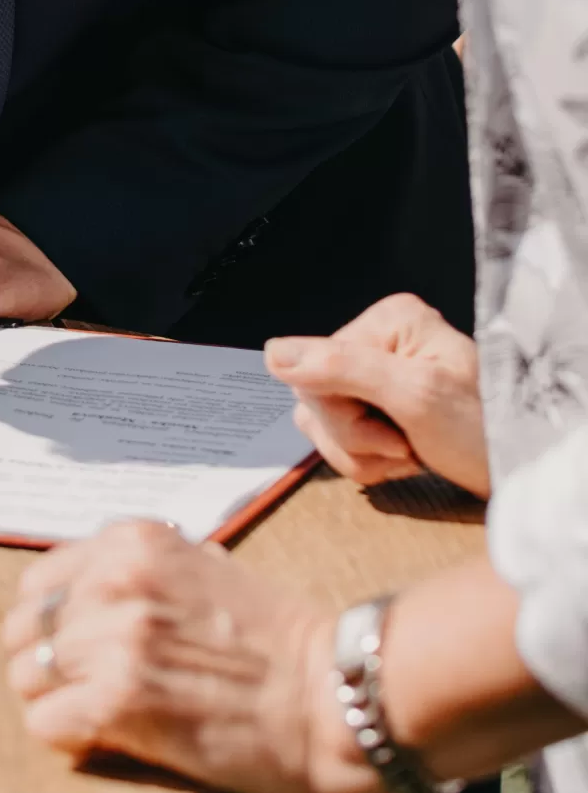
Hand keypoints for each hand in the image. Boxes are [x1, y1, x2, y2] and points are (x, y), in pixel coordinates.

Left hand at [1, 523, 377, 792]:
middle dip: (48, 662)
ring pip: (26, 675)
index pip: (42, 581)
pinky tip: (103, 739)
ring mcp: (113, 639)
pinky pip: (44, 723)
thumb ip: (144, 572)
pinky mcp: (118, 700)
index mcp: (133, 543)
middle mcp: (115, 580)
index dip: (58, 622)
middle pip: (25, 628)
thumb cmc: (280, 641)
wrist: (333, 694)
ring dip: (55, 701)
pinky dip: (66, 738)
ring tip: (96, 717)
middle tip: (83, 689)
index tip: (81, 647)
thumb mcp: (204, 568)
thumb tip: (93, 590)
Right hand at [266, 294, 488, 496]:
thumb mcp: (415, 396)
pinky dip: (367, 460)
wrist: (519, 471)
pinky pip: (338, 435)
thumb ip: (342, 367)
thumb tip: (273, 353)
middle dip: (355, 438)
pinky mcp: (377, 404)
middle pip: (315, 394)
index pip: (316, 367)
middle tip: (405, 449)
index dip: (342, 414)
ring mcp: (375, 373)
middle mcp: (376, 340)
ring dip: (361, 454)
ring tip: (408, 456)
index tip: (394, 434)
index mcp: (387, 322)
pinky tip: (404, 459)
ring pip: (321, 420)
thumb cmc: (482, 431)